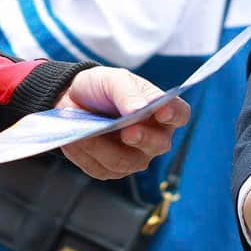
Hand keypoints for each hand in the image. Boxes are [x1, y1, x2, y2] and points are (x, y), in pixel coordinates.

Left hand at [56, 67, 188, 178]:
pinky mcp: (110, 170)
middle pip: (157, 144)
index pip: (179, 114)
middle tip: (127, 131)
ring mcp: (134, 157)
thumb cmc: (101, 87)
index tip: (162, 110)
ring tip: (85, 133)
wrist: (72, 100)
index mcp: (162, 112)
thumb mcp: (113, 80)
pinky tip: (74, 140)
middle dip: (142, 138)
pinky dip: (86, 154)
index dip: (174, 114)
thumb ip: (127, 92)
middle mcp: (153, 138)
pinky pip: (100, 168)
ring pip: (125, 161)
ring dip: (103, 147)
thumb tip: (139, 109)